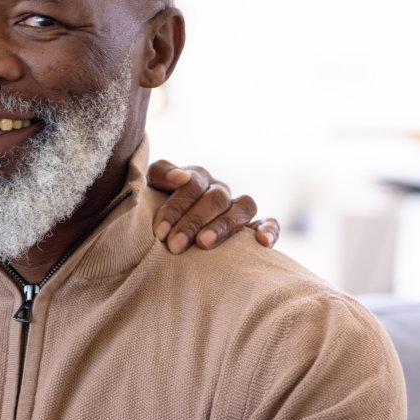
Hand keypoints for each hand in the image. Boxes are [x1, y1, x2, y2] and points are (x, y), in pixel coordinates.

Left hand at [147, 160, 280, 253]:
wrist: (164, 228)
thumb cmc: (154, 207)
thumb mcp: (150, 187)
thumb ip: (159, 174)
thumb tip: (181, 177)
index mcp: (197, 178)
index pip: (191, 185)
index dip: (175, 208)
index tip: (160, 232)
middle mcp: (219, 190)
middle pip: (215, 199)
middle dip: (193, 222)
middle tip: (175, 245)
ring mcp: (238, 206)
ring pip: (244, 207)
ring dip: (224, 226)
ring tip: (203, 244)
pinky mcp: (254, 224)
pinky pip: (269, 222)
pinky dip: (270, 229)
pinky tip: (262, 243)